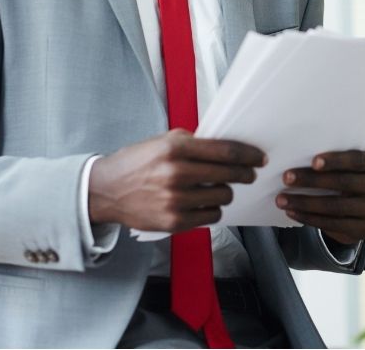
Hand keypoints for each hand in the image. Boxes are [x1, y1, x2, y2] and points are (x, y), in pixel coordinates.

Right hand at [89, 129, 264, 232]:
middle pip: (229, 174)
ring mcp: (175, 200)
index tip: (259, 158)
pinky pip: (211, 216)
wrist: (105, 191)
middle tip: (249, 174)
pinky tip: (205, 202)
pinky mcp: (173, 221)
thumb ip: (192, 142)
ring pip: (223, 196)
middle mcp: (176, 173)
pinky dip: (213, 209)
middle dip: (244, 174)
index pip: (225, 151)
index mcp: (174, 148)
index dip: (248, 155)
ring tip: (217, 188)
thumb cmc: (135, 164)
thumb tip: (224, 147)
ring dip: (225, 191)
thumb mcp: (161, 142)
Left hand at [277, 149, 364, 244]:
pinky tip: (292, 212)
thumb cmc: (344, 173)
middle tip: (286, 178)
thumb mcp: (344, 163)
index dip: (336, 161)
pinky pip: (334, 224)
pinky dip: (309, 218)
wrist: (357, 204)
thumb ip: (330, 159)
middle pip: (346, 183)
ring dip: (305, 202)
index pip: (359, 160)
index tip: (313, 161)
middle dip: (313, 181)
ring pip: (337, 206)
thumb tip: (295, 154)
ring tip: (282, 199)